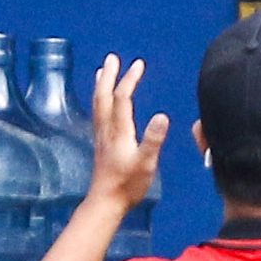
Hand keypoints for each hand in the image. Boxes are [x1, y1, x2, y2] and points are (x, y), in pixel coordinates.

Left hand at [86, 56, 167, 210]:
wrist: (105, 202)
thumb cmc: (128, 184)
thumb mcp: (146, 163)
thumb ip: (153, 140)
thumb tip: (162, 116)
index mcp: (119, 131)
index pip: (122, 98)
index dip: (130, 79)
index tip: (138, 64)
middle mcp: (107, 129)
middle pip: (104, 96)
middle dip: (109, 76)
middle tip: (112, 57)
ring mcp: (101, 136)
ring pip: (98, 104)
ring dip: (101, 85)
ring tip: (102, 71)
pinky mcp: (100, 143)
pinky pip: (98, 113)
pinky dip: (99, 100)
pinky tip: (102, 101)